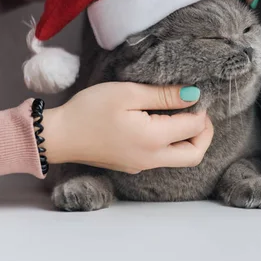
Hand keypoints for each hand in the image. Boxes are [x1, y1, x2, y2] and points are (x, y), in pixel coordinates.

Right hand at [41, 83, 213, 173]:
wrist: (57, 136)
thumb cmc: (89, 110)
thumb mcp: (128, 93)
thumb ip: (164, 96)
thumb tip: (194, 95)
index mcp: (153, 141)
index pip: (194, 128)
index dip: (200, 110)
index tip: (194, 94)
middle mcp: (152, 159)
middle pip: (195, 154)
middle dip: (204, 133)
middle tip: (199, 112)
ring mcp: (142, 166)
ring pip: (180, 159)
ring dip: (189, 139)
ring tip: (181, 115)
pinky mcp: (133, 166)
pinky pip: (163, 158)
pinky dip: (173, 143)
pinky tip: (162, 124)